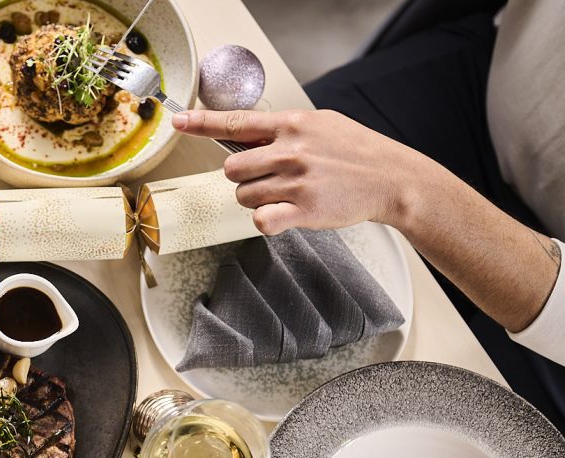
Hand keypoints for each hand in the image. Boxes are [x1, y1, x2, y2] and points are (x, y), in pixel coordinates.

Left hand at [171, 109, 432, 234]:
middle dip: (242, 178)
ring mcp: (296, 181)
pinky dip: (265, 221)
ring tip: (284, 195)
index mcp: (292, 125)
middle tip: (267, 179)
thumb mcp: (320, 125)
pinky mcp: (303, 209)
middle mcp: (290, 150)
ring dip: (255, 200)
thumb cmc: (356, 152)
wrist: (392, 179)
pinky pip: (260, 220)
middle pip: (231, 169)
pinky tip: (282, 214)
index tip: (178, 122)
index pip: (236, 122)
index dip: (202, 123)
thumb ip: (283, 129)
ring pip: (243, 196)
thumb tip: (246, 134)